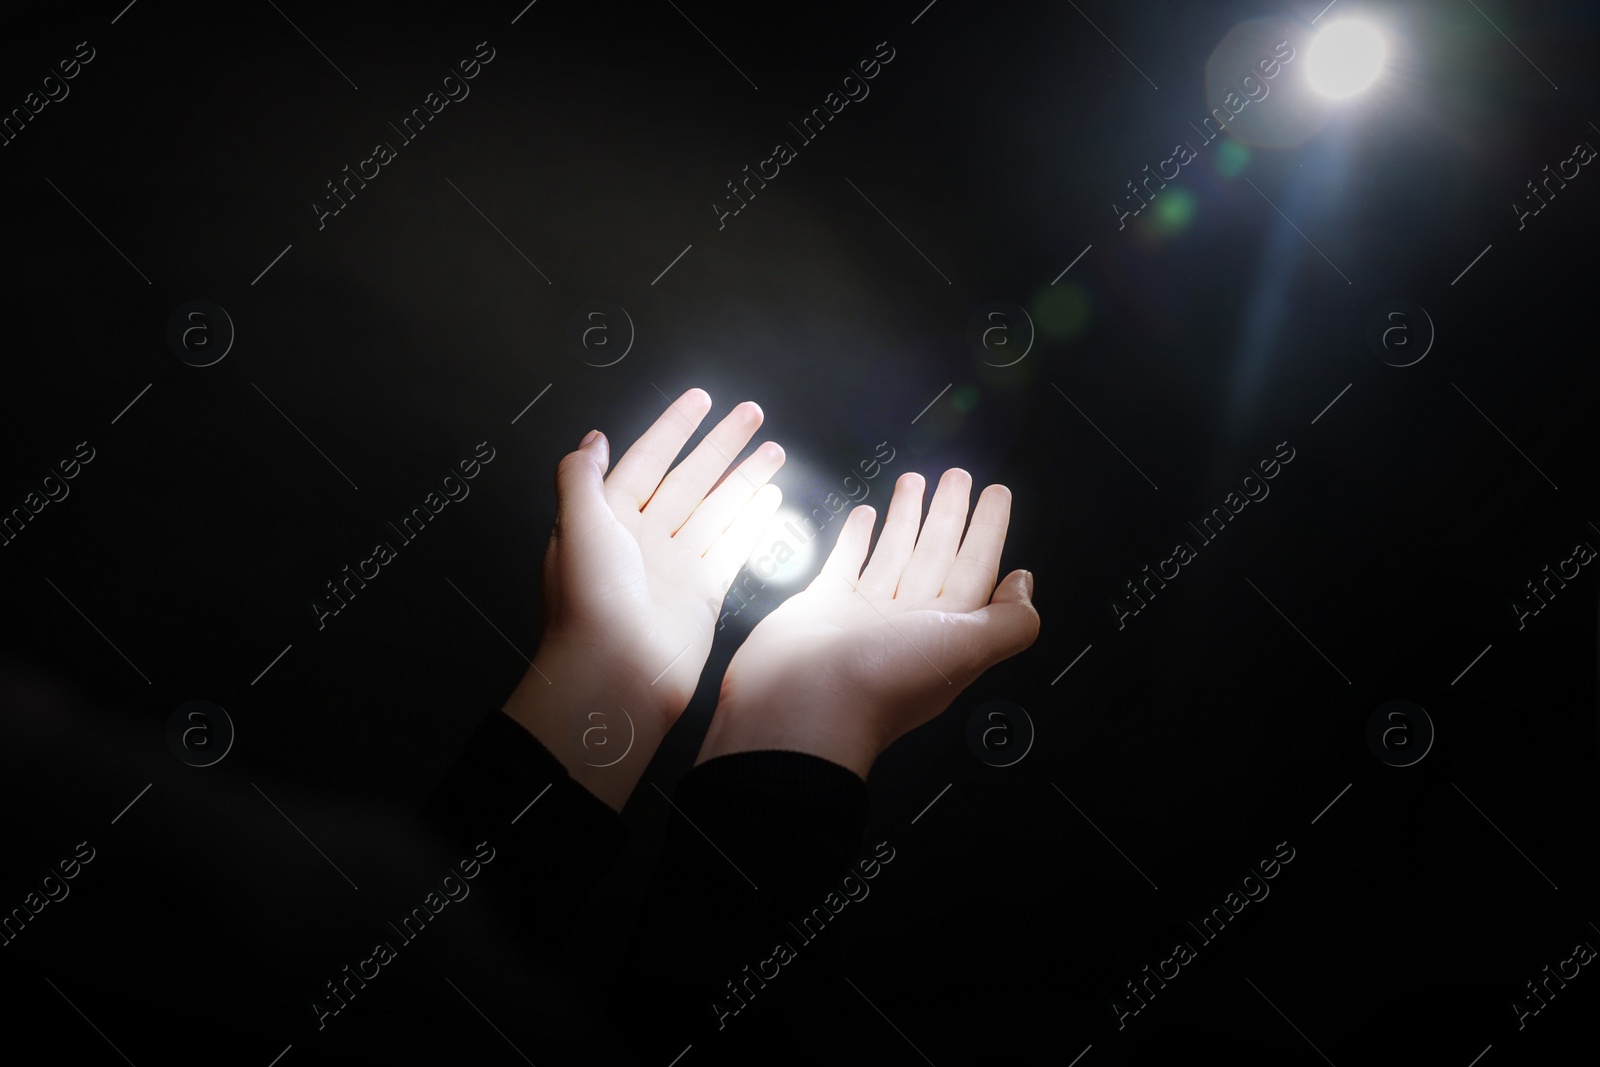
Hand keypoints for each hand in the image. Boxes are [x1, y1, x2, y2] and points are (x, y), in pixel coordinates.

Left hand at [502, 388, 784, 809]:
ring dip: (744, 478)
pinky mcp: (702, 593)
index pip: (646, 459)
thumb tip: (592, 439)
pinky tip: (770, 497)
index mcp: (608, 518)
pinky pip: (732, 547)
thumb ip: (582, 477)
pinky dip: (751, 521)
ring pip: (716, 508)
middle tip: (752, 413)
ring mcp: (674, 565)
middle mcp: (642, 538)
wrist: (613, 672)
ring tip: (773, 449)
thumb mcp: (575, 524)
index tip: (701, 399)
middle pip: (689, 478)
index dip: (674, 428)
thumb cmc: (588, 601)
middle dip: (720, 444)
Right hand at [698, 468, 1039, 778]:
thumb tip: (1026, 586)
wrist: (802, 708)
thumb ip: (1008, 621)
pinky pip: (845, 563)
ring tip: (914, 481)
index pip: (977, 568)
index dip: (988, 529)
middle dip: (949, 514)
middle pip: (937, 554)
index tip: (996, 495)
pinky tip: (864, 517)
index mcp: (947, 630)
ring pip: (894, 553)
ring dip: (907, 518)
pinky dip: (855, 539)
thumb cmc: (880, 684)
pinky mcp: (822, 608)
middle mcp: (909, 622)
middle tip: (957, 476)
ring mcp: (864, 615)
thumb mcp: (966, 648)